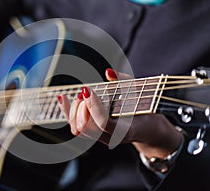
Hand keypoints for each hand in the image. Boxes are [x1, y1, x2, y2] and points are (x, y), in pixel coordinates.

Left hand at [58, 69, 182, 158]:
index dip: (93, 107)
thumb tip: (108, 72)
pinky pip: (75, 127)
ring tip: (81, 95)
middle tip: (86, 91)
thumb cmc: (146, 108)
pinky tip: (63, 98)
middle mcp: (111, 138)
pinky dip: (68, 112)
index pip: (103, 123)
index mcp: (125, 129)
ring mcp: (101, 139)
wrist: (147, 129)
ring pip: (78, 129)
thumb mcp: (141, 92)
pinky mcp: (93, 136)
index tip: (87, 90)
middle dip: (82, 106)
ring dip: (74, 109)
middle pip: (87, 127)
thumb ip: (124, 82)